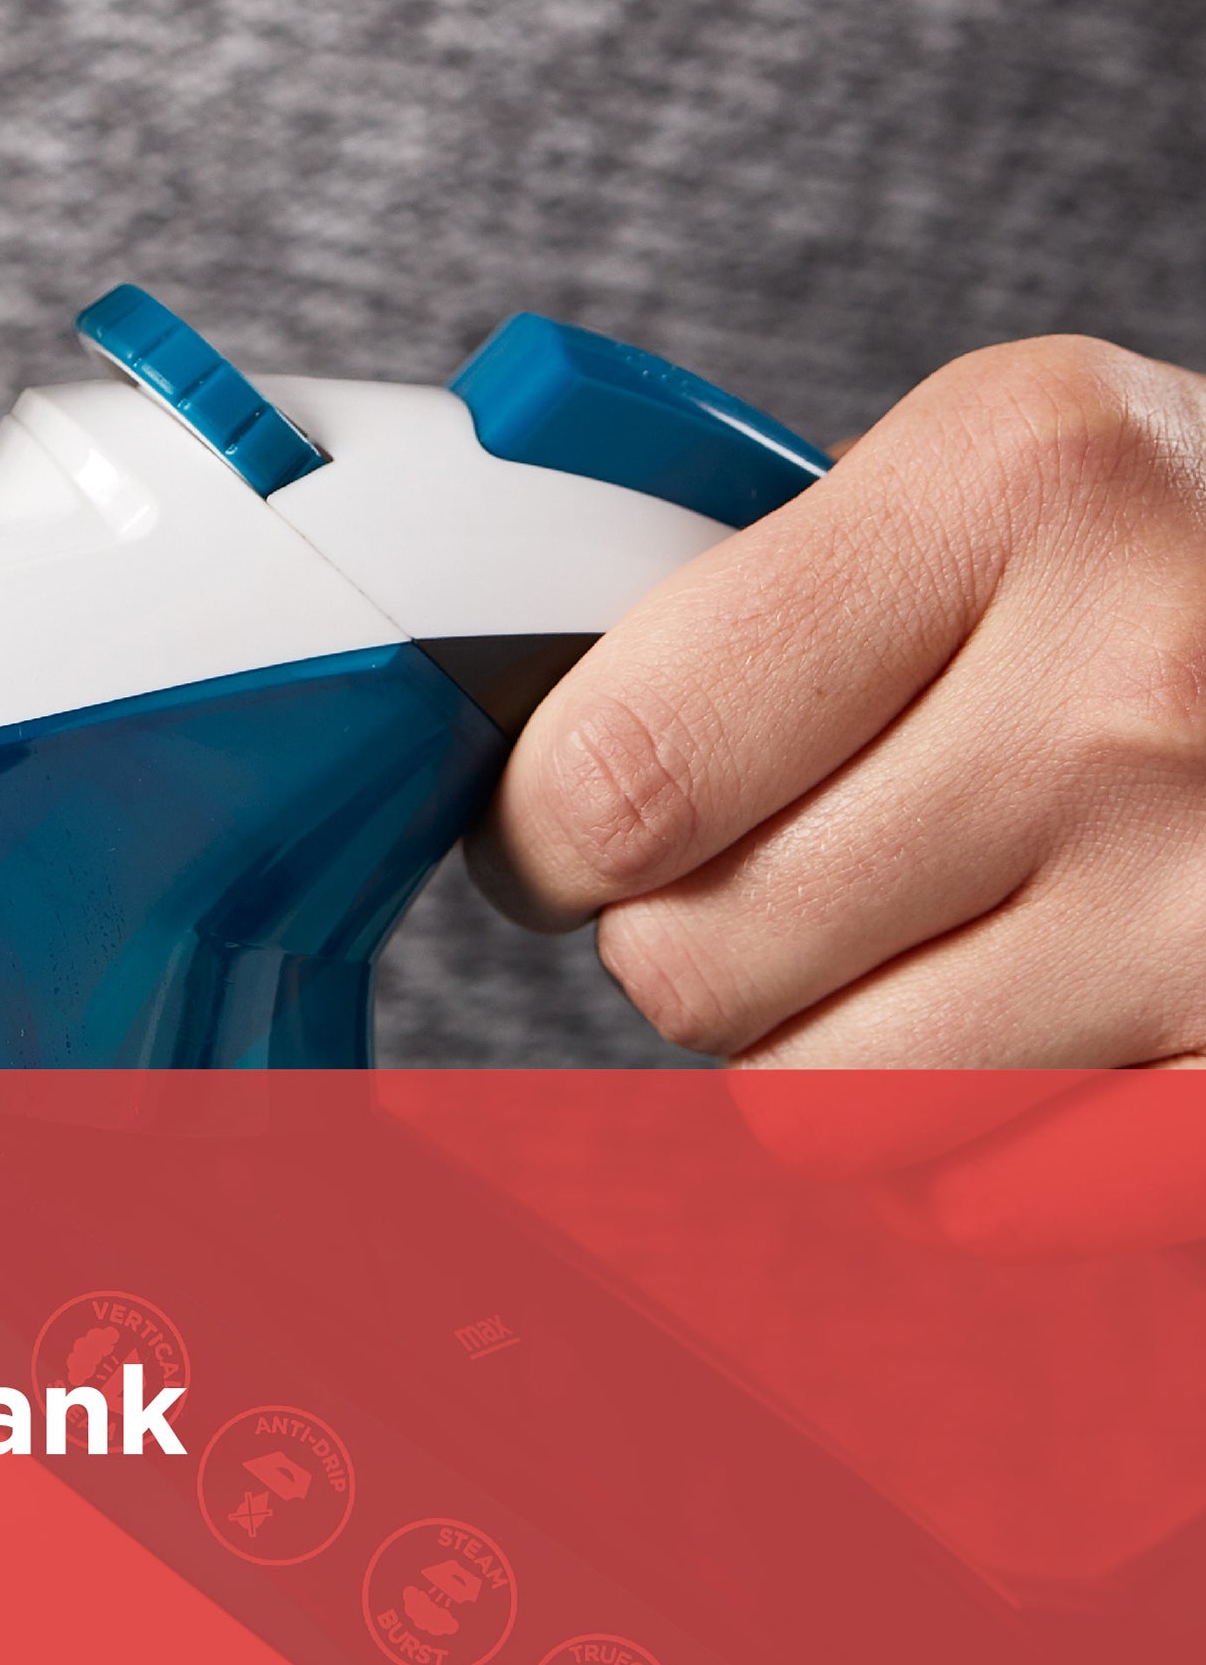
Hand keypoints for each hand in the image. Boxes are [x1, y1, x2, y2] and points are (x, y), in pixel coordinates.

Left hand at [472, 335, 1205, 1069]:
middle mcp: (1132, 699)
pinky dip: (969, 1138)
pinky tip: (1033, 1009)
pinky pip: (987, 1201)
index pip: (626, 763)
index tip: (559, 828)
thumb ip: (754, 582)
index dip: (546, 827)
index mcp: (1016, 488)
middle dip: (675, 931)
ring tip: (911, 927)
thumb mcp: (991, 463)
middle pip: (699, 959)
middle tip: (745, 868)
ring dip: (817, 1040)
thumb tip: (524, 744)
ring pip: (824, 1105)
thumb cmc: (1176, 557)